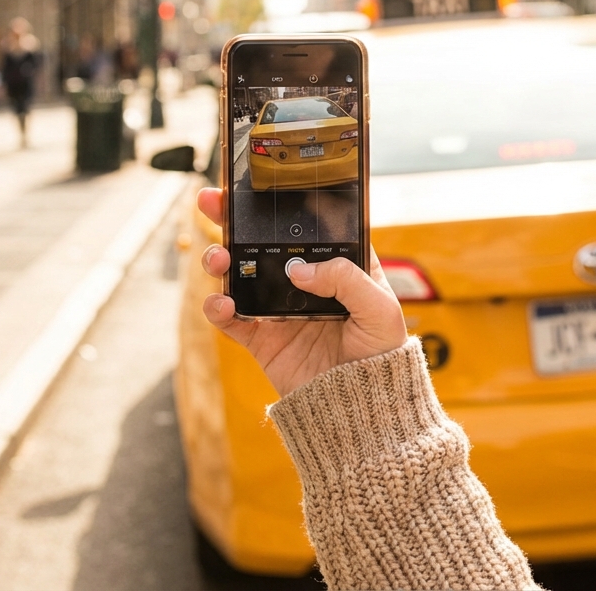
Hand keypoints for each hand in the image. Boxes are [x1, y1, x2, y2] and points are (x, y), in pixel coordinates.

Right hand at [196, 188, 407, 396]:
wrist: (364, 411)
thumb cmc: (383, 356)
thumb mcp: (380, 309)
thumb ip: (345, 279)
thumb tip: (297, 270)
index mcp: (337, 265)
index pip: (306, 225)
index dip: (282, 204)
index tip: (259, 185)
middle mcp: (304, 282)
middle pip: (261, 241)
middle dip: (232, 219)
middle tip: (212, 201)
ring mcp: (278, 308)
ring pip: (238, 273)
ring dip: (219, 259)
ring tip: (217, 259)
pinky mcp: (261, 338)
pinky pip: (230, 318)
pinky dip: (218, 308)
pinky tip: (222, 303)